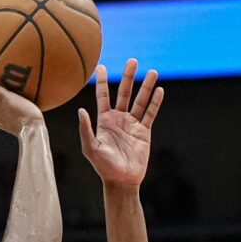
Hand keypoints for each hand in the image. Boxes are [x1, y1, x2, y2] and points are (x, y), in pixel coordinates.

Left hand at [76, 59, 162, 187]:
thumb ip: (85, 129)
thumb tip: (80, 110)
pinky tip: (159, 91)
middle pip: (124, 92)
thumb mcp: (90, 148)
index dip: (103, 81)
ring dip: (146, 87)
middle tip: (133, 61)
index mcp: (104, 120)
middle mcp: (119, 119)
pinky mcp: (144, 132)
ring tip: (153, 72)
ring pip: (140, 101)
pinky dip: (155, 103)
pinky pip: (150, 114)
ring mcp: (132, 125)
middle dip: (129, 77)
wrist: (122, 180)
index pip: (103, 95)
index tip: (102, 66)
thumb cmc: (103, 166)